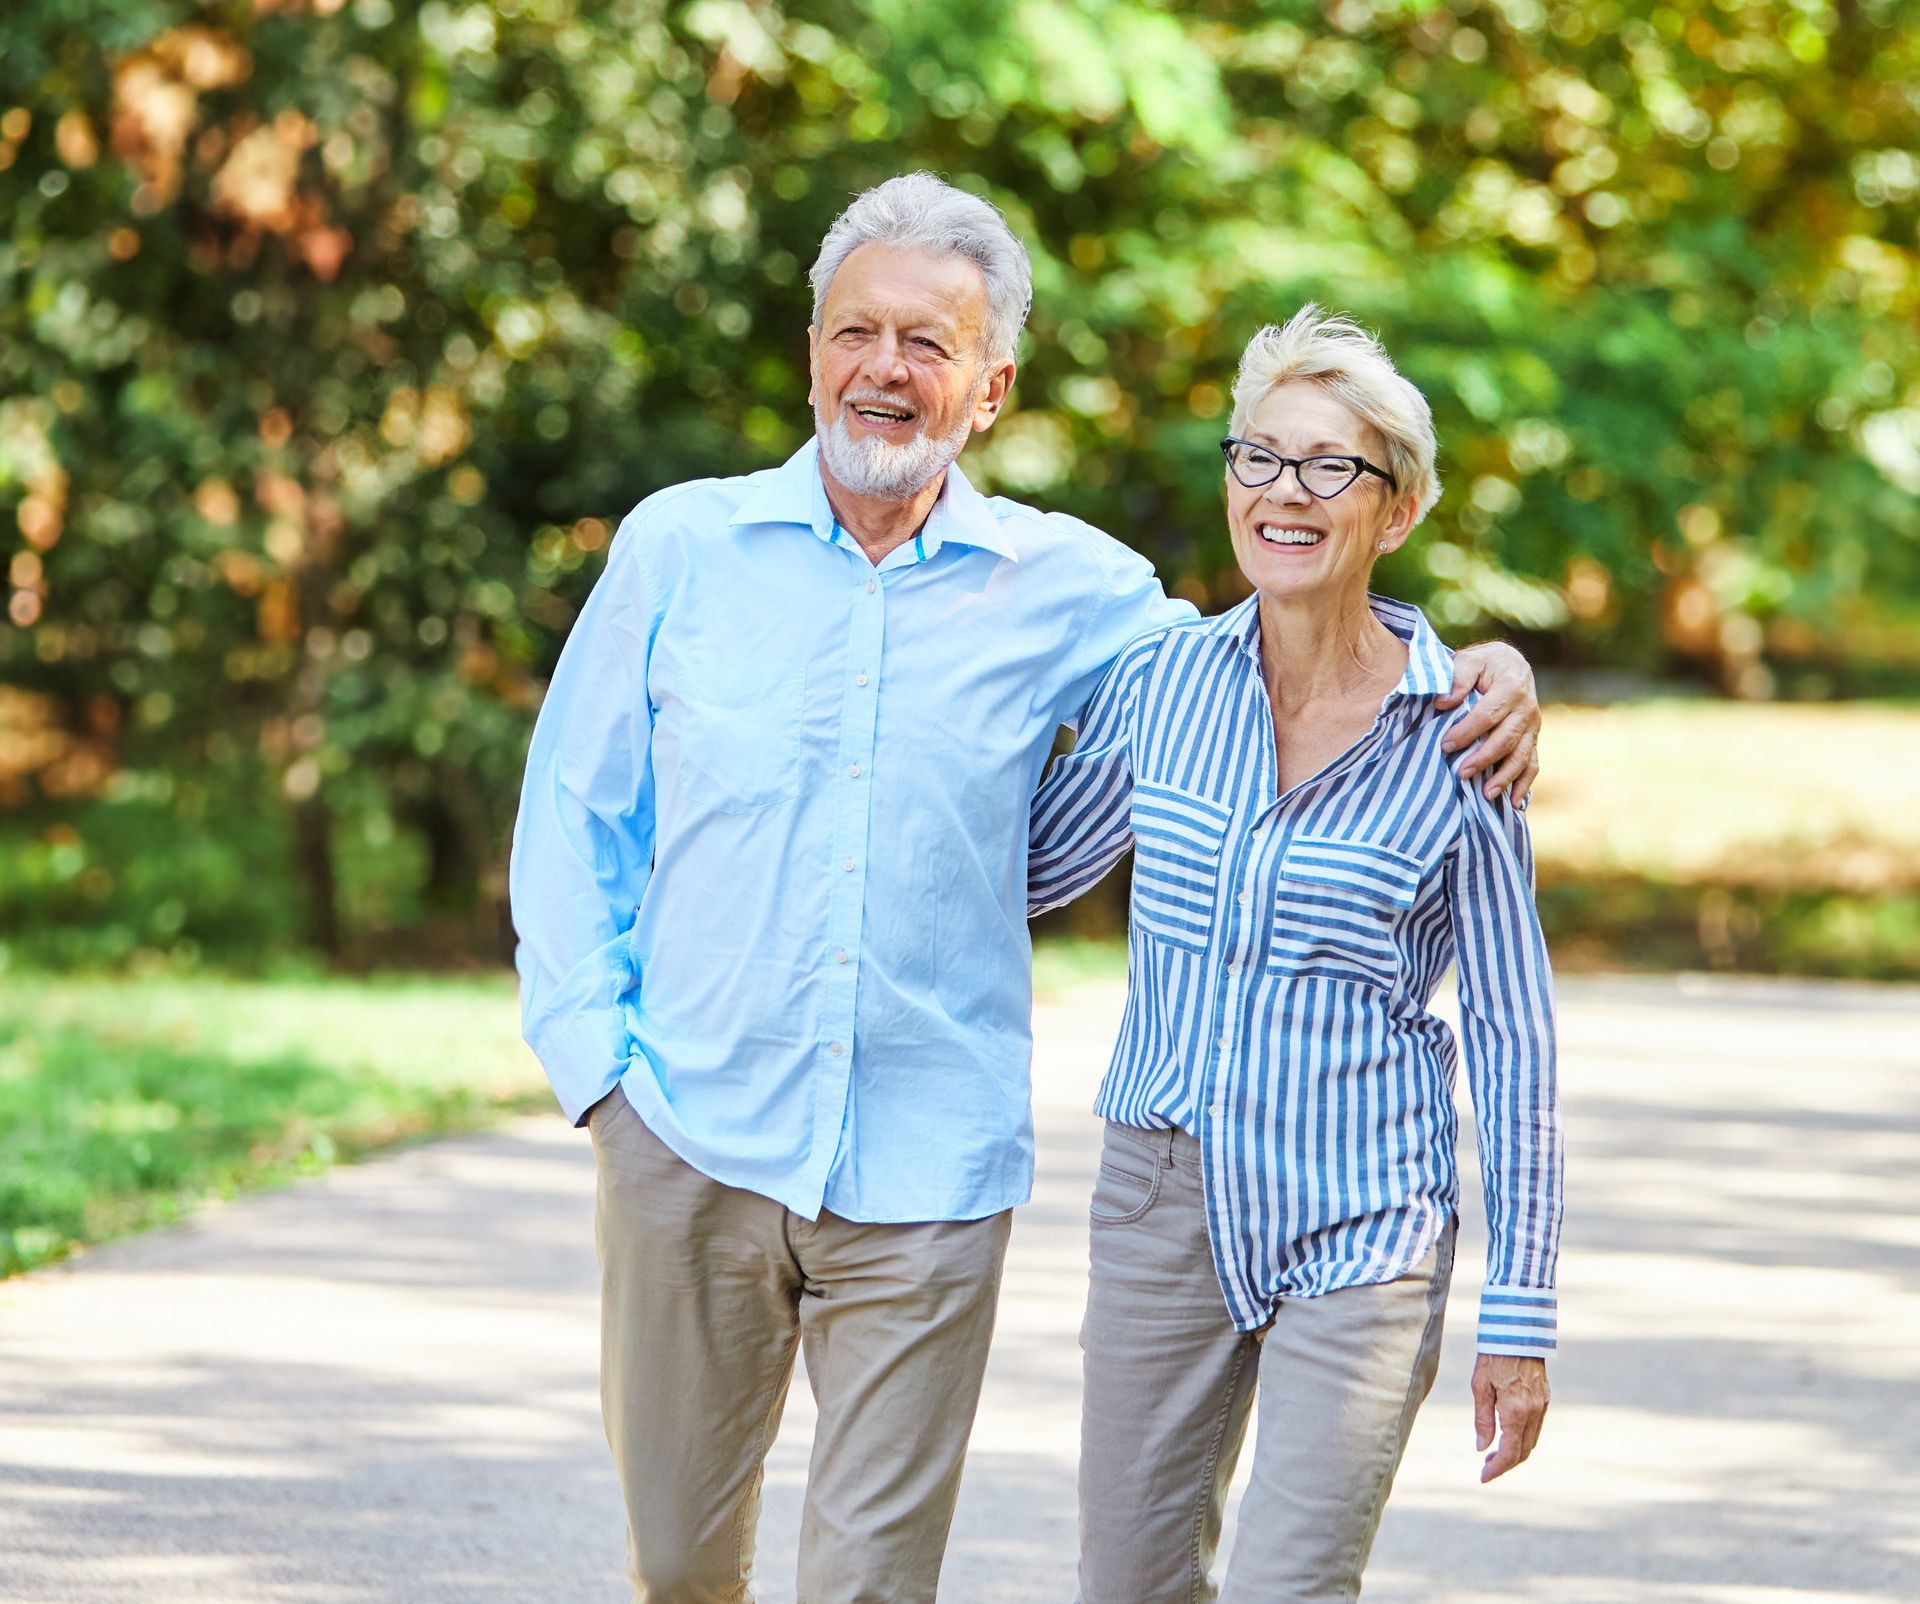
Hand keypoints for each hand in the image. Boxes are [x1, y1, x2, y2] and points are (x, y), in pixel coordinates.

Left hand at [1435, 641, 1540, 804]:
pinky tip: (1514, 803)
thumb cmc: (1483, 664)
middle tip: (1461, 773)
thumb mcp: (1469, 660)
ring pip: (1521, 755)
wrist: (1510, 664)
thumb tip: (1443, 702)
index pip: (1488, 714)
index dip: (1467, 731)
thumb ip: (1457, 678)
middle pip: (1506, 739)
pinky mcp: (1533, 739)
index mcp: (1511, 686)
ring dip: (1505, 777)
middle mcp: (1527, 708)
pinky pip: (1532, 764)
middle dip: (1483, 758)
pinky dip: (1524, 784)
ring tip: (1486, 795)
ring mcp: (1533, 726)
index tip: (1446, 745)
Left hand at [1471, 1353, 1548, 1482]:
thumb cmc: (1494, 1355)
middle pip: (1524, 1451)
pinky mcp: (1545, 1398)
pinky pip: (1536, 1427)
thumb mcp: (1480, 1386)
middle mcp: (1533, 1411)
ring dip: (1515, 1452)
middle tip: (1485, 1467)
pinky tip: (1508, 1434)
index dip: (1497, 1469)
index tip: (1483, 1477)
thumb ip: (1482, 1419)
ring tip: (1493, 1453)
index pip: (1509, 1453)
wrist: (1518, 1331)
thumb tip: (1481, 1448)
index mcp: (1516, 1410)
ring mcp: (1542, 1405)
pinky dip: (1523, 1438)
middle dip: (1505, 1464)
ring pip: (1532, 1441)